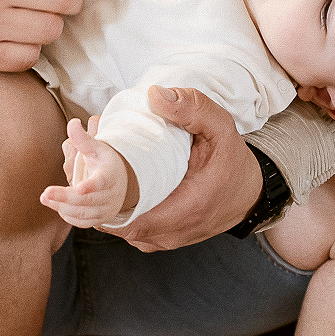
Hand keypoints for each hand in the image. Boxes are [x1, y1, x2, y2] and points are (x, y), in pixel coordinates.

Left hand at [40, 118, 137, 226]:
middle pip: (87, 200)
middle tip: (46, 193)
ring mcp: (105, 209)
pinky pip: (82, 222)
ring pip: (83, 213)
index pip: (102, 182)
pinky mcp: (98, 219)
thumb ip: (83, 138)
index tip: (79, 188)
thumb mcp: (96, 148)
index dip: (91, 186)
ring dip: (62, 206)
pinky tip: (55, 206)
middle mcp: (110, 195)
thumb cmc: (105, 163)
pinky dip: (68, 216)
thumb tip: (72, 123)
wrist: (120, 183)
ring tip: (45, 197)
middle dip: (65, 197)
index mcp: (111, 175)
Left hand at [102, 86, 262, 251]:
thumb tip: (155, 95)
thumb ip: (192, 108)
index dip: (100, 190)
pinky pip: (125, 226)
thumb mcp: (220, 127)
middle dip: (94, 187)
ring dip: (99, 196)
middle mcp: (170, 233)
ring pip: (115, 225)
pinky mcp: (157, 238)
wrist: (248, 194)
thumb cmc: (232, 162)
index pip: (126, 215)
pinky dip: (111, 204)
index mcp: (186, 209)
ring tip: (91, 159)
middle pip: (113, 220)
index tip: (91, 157)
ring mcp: (161, 239)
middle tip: (86, 149)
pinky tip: (106, 176)